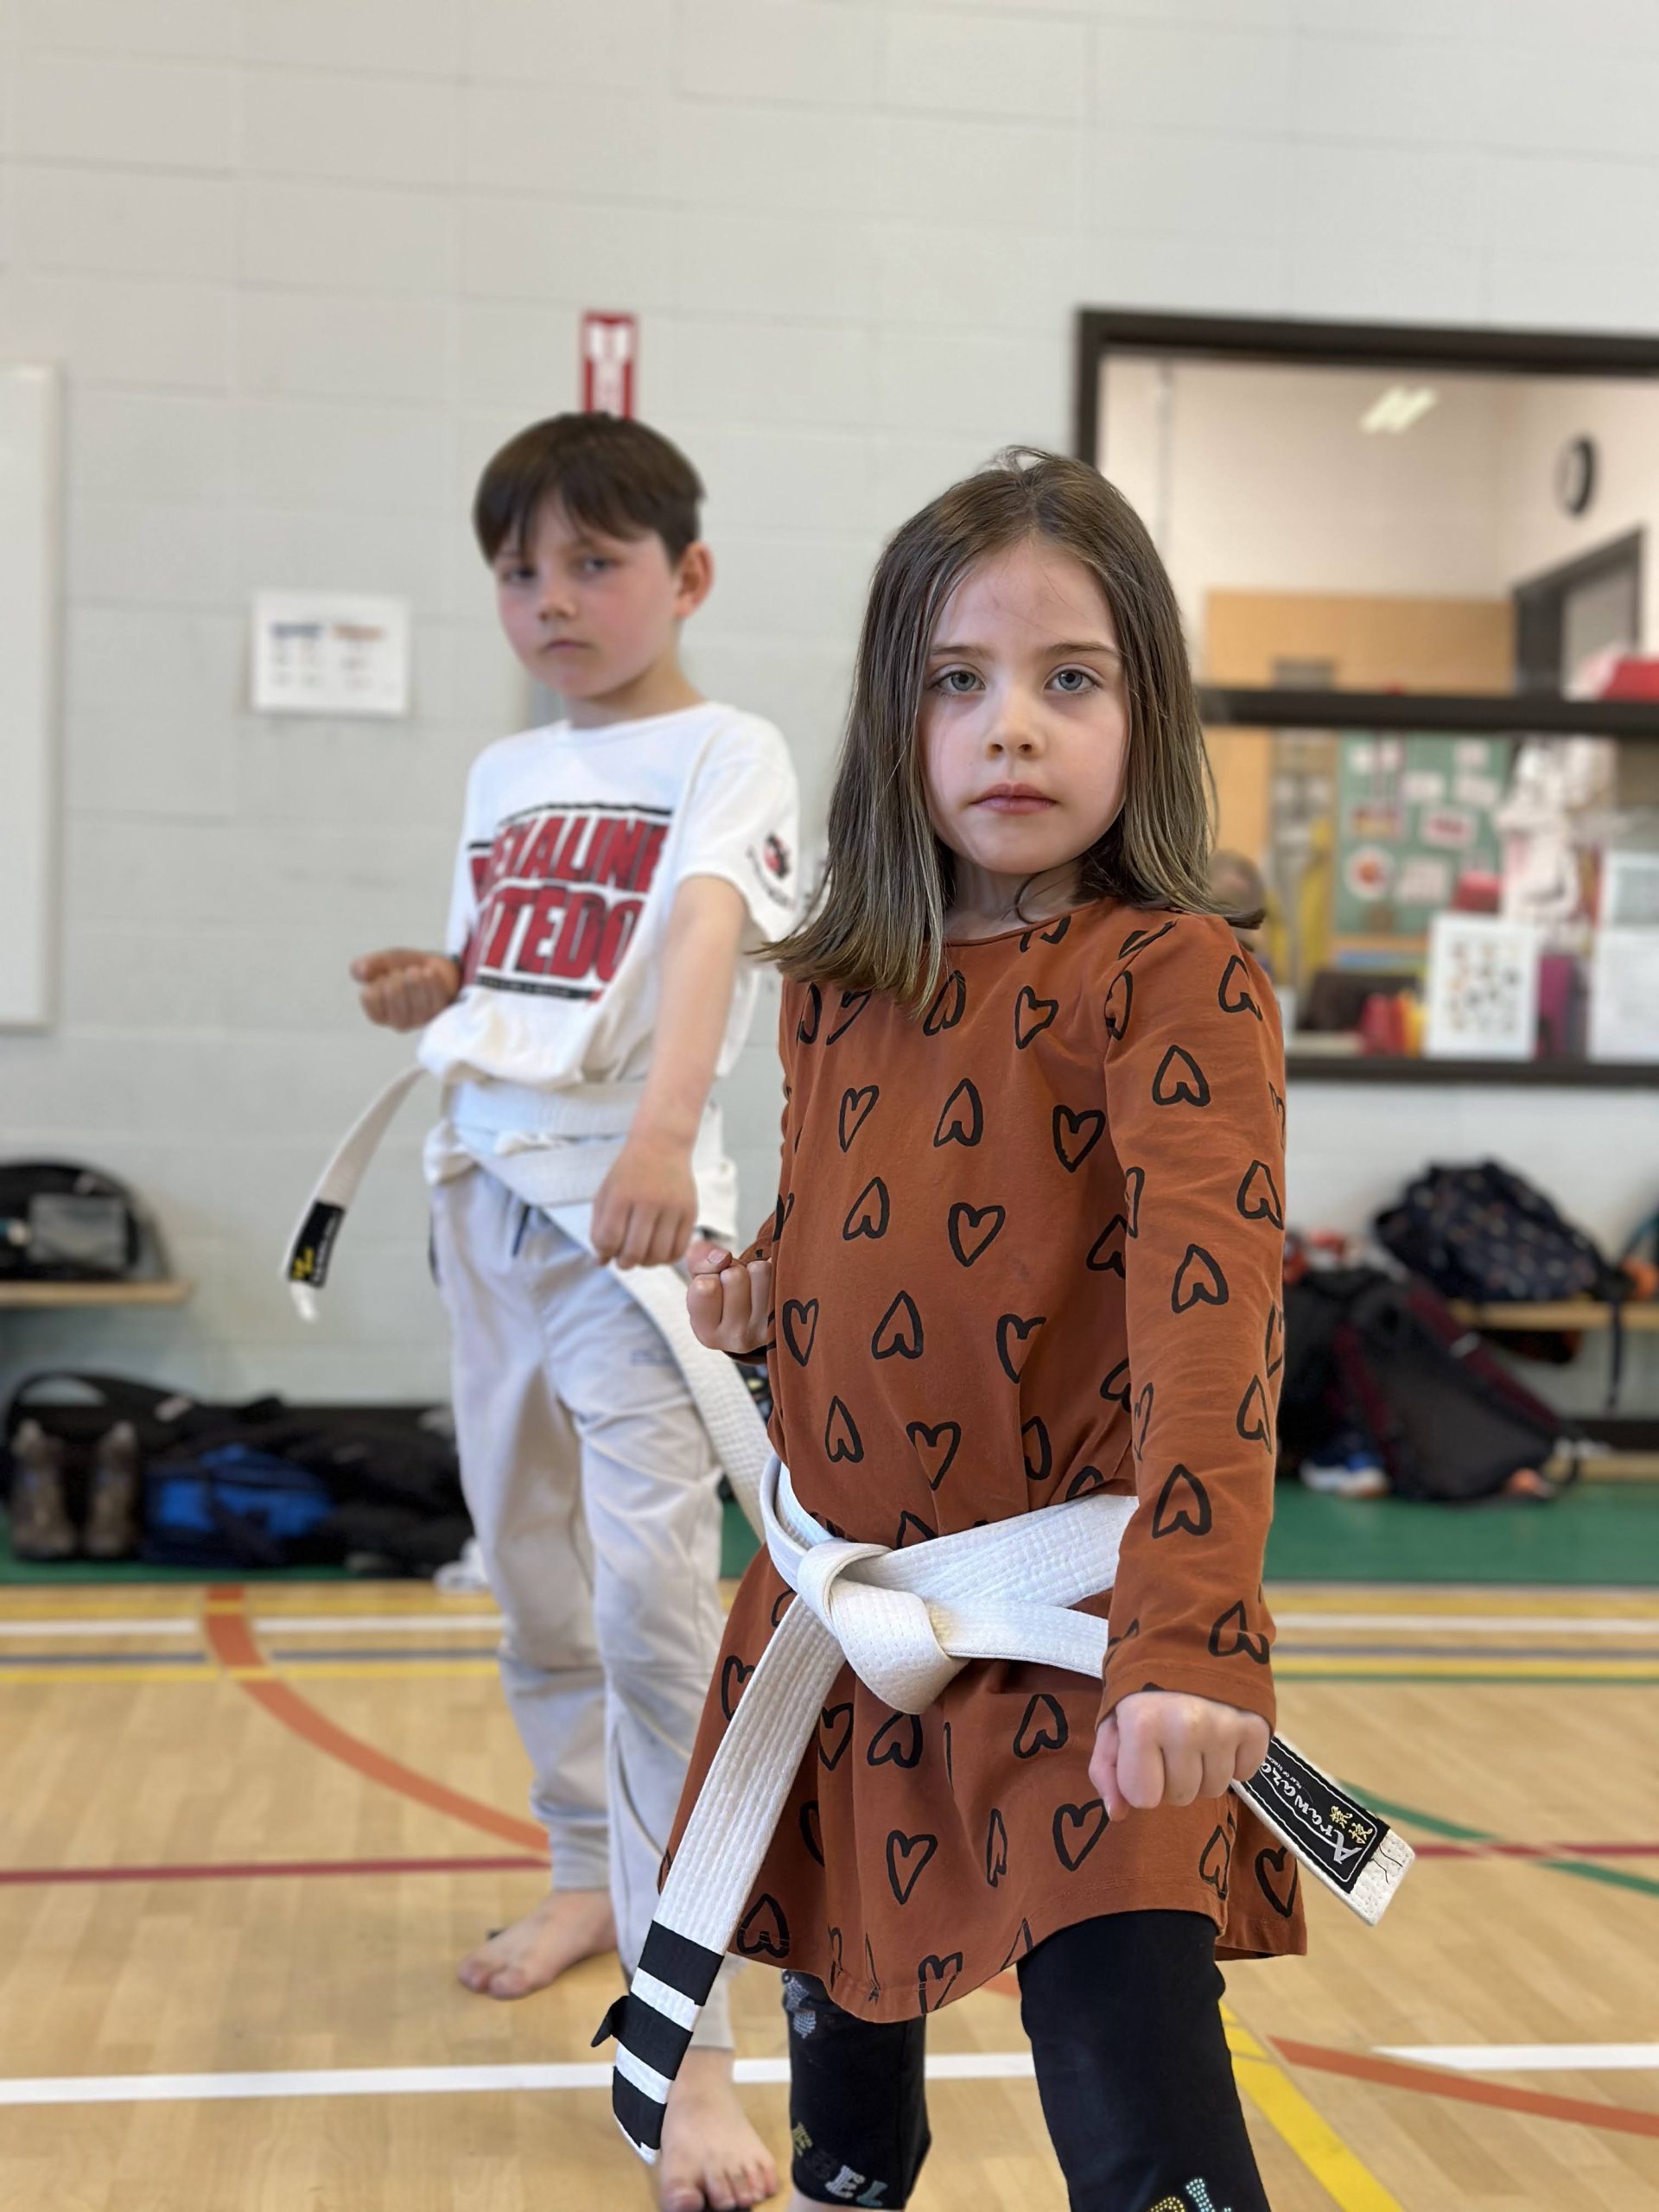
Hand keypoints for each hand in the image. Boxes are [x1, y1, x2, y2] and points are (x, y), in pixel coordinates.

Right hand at [351, 948, 459, 1030]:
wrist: (435, 969)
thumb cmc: (404, 970)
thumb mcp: (383, 962)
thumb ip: (368, 965)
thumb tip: (361, 972)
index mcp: (379, 1013)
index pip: (370, 997)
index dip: (376, 981)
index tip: (383, 977)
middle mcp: (398, 1022)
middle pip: (393, 993)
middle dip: (397, 976)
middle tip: (402, 973)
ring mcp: (419, 1020)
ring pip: (415, 998)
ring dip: (416, 978)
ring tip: (416, 971)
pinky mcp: (438, 1014)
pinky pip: (434, 998)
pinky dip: (432, 981)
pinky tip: (429, 973)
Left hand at [591, 1134, 696, 1268]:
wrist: (662, 1145)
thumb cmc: (628, 1174)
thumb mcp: (607, 1193)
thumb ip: (599, 1227)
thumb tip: (602, 1263)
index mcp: (622, 1195)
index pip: (609, 1239)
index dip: (605, 1252)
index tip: (608, 1249)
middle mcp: (648, 1200)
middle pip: (634, 1252)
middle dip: (625, 1263)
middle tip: (624, 1261)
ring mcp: (672, 1207)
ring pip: (658, 1255)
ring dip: (646, 1263)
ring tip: (642, 1256)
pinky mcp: (690, 1211)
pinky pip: (679, 1249)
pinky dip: (667, 1258)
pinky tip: (659, 1251)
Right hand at [686, 1244, 772, 1354]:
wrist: (756, 1310)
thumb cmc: (723, 1294)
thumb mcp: (701, 1280)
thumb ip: (700, 1263)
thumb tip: (723, 1258)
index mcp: (709, 1335)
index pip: (705, 1286)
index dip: (709, 1275)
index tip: (715, 1287)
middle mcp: (737, 1338)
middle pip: (733, 1275)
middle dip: (733, 1270)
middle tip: (736, 1287)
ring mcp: (767, 1329)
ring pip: (759, 1270)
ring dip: (754, 1269)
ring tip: (752, 1287)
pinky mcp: (787, 1315)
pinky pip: (780, 1273)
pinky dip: (774, 1268)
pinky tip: (769, 1286)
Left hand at [1089, 1690, 1268, 1820]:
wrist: (1191, 1638)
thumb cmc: (1144, 1686)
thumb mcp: (1113, 1720)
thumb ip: (1106, 1769)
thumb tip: (1118, 1814)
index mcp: (1143, 1724)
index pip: (1144, 1799)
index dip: (1142, 1780)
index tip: (1143, 1752)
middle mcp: (1186, 1728)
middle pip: (1181, 1797)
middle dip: (1173, 1776)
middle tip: (1170, 1741)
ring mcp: (1224, 1727)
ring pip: (1214, 1789)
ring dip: (1204, 1770)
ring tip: (1196, 1735)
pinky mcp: (1256, 1726)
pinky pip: (1246, 1773)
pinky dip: (1235, 1760)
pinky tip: (1222, 1732)